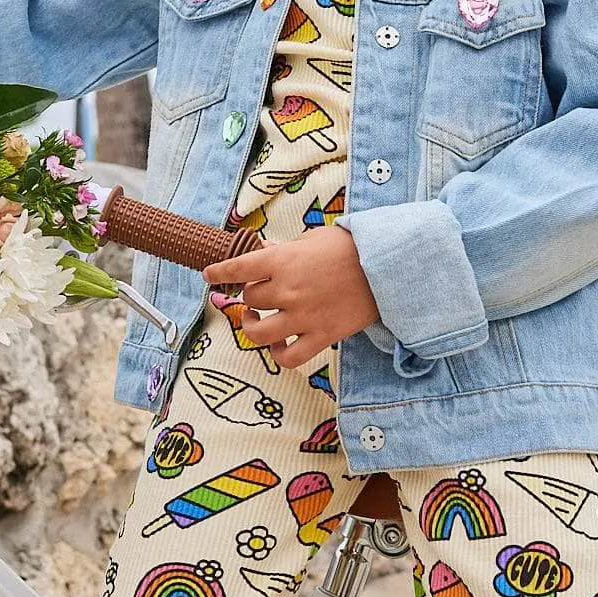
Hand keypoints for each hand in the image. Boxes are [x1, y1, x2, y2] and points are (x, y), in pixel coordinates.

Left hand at [203, 224, 376, 371]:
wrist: (387, 267)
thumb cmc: (350, 248)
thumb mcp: (311, 240)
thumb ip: (283, 251)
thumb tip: (264, 256)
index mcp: (282, 260)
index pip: (238, 268)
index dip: (219, 272)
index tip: (210, 276)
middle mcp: (287, 290)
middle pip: (250, 298)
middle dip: (252, 294)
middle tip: (261, 290)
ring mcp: (303, 316)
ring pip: (258, 332)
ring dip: (253, 325)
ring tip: (258, 318)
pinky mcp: (321, 336)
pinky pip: (288, 357)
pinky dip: (277, 353)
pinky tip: (279, 343)